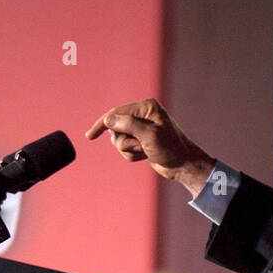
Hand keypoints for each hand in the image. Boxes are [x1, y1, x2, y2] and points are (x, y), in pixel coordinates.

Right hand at [85, 98, 214, 196]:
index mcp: (146, 107)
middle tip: (140, 147)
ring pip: (119, 139)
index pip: (116, 113)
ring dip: (129, 150)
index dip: (102, 124)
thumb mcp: (149, 135)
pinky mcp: (140, 139)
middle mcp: (142, 114)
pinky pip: (125, 147)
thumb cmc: (171, 148)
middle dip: (124, 142)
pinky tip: (145, 155)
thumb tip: (108, 119)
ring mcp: (140, 127)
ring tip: (144, 152)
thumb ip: (128, 124)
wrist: (183, 165)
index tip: (90, 136)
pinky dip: (132, 154)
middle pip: (115, 127)